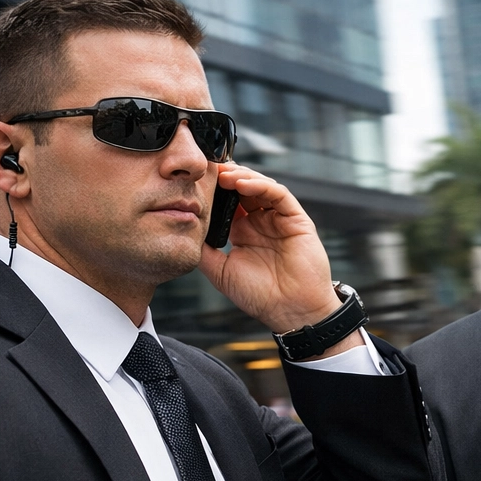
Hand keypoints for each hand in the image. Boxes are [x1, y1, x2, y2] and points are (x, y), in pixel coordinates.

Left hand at [198, 165, 357, 350]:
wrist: (290, 311)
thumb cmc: (260, 297)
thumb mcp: (221, 272)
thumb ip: (204, 251)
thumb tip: (184, 231)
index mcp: (244, 232)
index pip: (227, 202)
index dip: (213, 190)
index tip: (194, 181)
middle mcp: (261, 222)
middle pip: (243, 188)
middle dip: (225, 176)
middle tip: (207, 169)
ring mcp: (279, 219)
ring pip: (260, 186)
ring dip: (241, 176)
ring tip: (223, 175)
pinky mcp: (296, 219)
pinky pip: (279, 194)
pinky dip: (261, 185)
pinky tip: (243, 184)